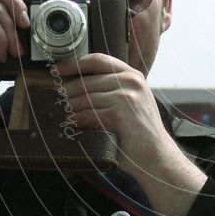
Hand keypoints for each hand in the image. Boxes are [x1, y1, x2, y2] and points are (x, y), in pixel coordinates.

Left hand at [55, 54, 206, 215]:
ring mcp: (127, 96)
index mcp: (132, 75)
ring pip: (85, 98)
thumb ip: (111, 89)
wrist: (156, 155)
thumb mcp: (131, 101)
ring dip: (71, 109)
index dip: (74, 64)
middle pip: (87, 81)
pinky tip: (72, 124)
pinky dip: (77, 120)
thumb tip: (75, 87)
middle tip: (58, 102)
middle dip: (68, 93)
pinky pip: (89, 114)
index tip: (58, 70)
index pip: (98, 59)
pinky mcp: (121, 114)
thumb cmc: (139, 132)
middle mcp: (131, 81)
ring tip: (64, 115)